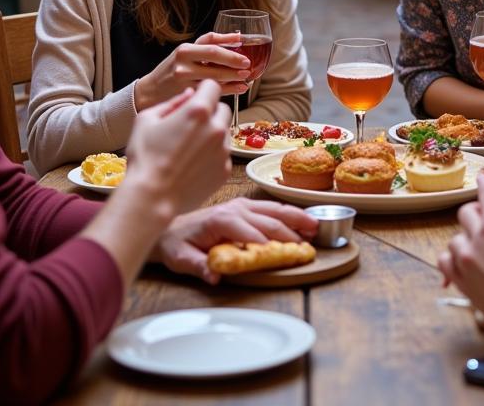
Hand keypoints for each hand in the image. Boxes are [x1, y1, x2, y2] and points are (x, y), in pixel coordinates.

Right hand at [125, 81, 231, 217]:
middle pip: (223, 109)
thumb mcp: (146, 120)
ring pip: (224, 133)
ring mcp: (224, 151)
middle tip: (191, 126)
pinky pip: (223, 155)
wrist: (151, 198)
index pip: (213, 86)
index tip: (195, 99)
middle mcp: (216, 128)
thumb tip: (189, 94)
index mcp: (198, 111)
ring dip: (212, 135)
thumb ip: (171, 102)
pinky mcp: (226, 170)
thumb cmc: (144, 158)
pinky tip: (194, 165)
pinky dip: (213, 156)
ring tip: (190, 149)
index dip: (203, 91)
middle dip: (210, 113)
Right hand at [134, 32, 249, 109]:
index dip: (228, 41)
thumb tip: (237, 37)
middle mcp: (183, 62)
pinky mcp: (188, 95)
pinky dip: (229, 90)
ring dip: (234, 77)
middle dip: (234, 61)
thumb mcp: (184, 54)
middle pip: (215, 57)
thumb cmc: (172, 71)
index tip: (243, 43)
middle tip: (247, 64)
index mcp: (184, 49)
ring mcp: (185, 79)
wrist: (150, 93)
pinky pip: (213, 91)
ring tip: (247, 78)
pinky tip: (239, 89)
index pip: (210, 41)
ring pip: (215, 75)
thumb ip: (205, 47)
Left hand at [153, 199, 318, 283]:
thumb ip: (199, 267)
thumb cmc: (175, 244)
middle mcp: (234, 208)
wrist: (168, 228)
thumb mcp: (181, 259)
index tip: (290, 254)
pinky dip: (288, 213)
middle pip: (269, 219)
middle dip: (292, 230)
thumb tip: (214, 277)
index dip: (272, 245)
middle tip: (311, 241)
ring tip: (315, 225)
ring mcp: (240, 205)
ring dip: (296, 217)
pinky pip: (270, 208)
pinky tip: (302, 219)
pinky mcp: (243, 206)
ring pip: (274, 209)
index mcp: (222, 220)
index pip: (253, 233)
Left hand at [437, 173, 483, 342]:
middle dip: (477, 214)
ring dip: (467, 239)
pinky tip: (463, 262)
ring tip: (480, 249)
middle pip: (466, 214)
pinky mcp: (459, 280)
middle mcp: (474, 242)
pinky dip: (452, 258)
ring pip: (455, 239)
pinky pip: (445, 261)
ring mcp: (463, 261)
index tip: (483, 176)